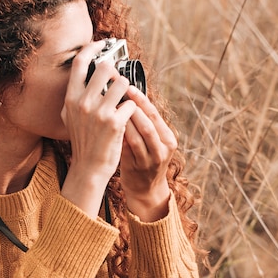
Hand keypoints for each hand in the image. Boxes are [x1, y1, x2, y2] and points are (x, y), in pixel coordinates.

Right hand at [60, 40, 137, 217]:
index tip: (102, 44)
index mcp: (70, 99)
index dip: (92, 48)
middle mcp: (82, 102)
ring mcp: (98, 112)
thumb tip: (85, 74)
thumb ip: (75, 96)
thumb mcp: (69, 117)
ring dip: (128, 91)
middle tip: (119, 83)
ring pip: (122, 84)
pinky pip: (131, 103)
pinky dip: (132, 110)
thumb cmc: (83, 141)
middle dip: (116, 74)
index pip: (79, 63)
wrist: (89, 167)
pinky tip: (127, 119)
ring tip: (124, 103)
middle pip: (105, 68)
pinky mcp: (114, 122)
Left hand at [119, 86, 176, 220]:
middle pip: (148, 123)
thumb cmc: (142, 159)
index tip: (129, 87)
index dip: (142, 100)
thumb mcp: (148, 141)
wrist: (145, 190)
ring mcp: (152, 159)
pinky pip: (128, 148)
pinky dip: (119, 136)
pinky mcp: (139, 168)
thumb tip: (127, 97)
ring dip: (124, 120)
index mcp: (168, 138)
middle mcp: (163, 148)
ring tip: (112, 108)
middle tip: (118, 94)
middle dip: (133, 107)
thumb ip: (141, 123)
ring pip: (138, 136)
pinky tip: (109, 127)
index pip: (155, 114)